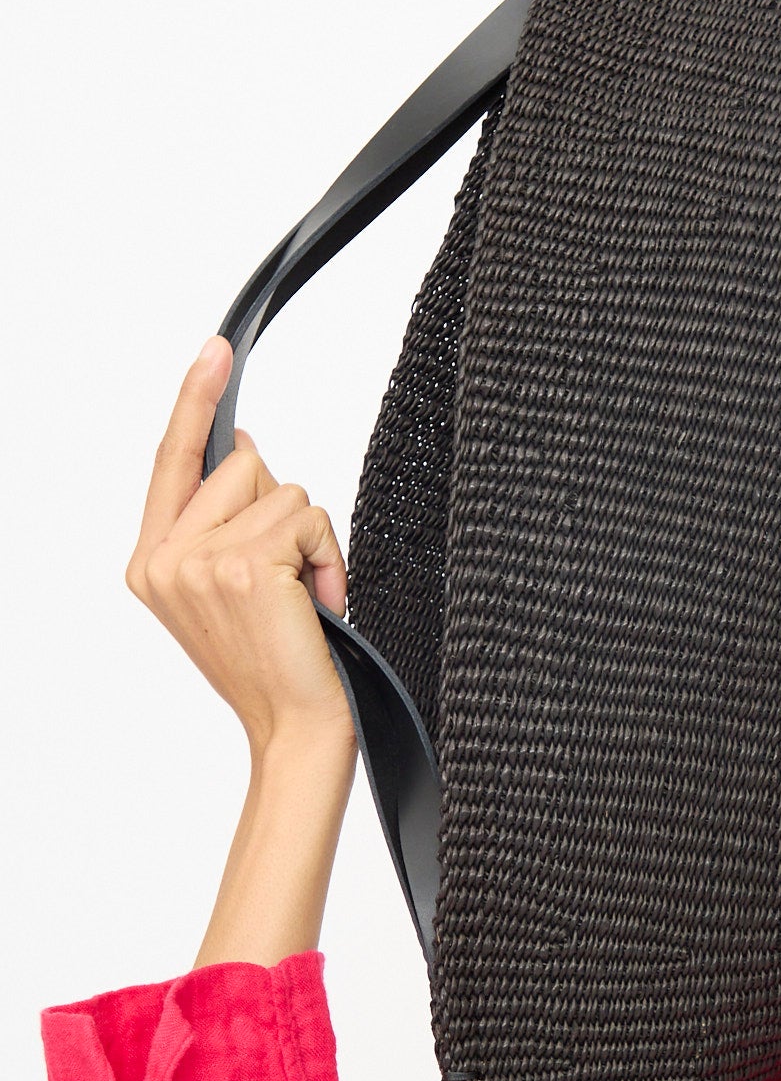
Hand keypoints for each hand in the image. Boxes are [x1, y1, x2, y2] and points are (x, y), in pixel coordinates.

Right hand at [126, 337, 356, 757]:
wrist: (296, 730)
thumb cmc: (278, 668)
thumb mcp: (239, 590)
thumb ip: (227, 522)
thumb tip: (245, 447)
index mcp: (152, 563)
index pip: (173, 462)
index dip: (195, 401)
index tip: (215, 350)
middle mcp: (163, 559)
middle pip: (241, 466)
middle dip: (283, 513)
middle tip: (290, 586)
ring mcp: (197, 561)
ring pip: (279, 488)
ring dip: (310, 539)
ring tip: (304, 600)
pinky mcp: (241, 565)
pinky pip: (306, 515)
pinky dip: (328, 556)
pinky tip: (318, 603)